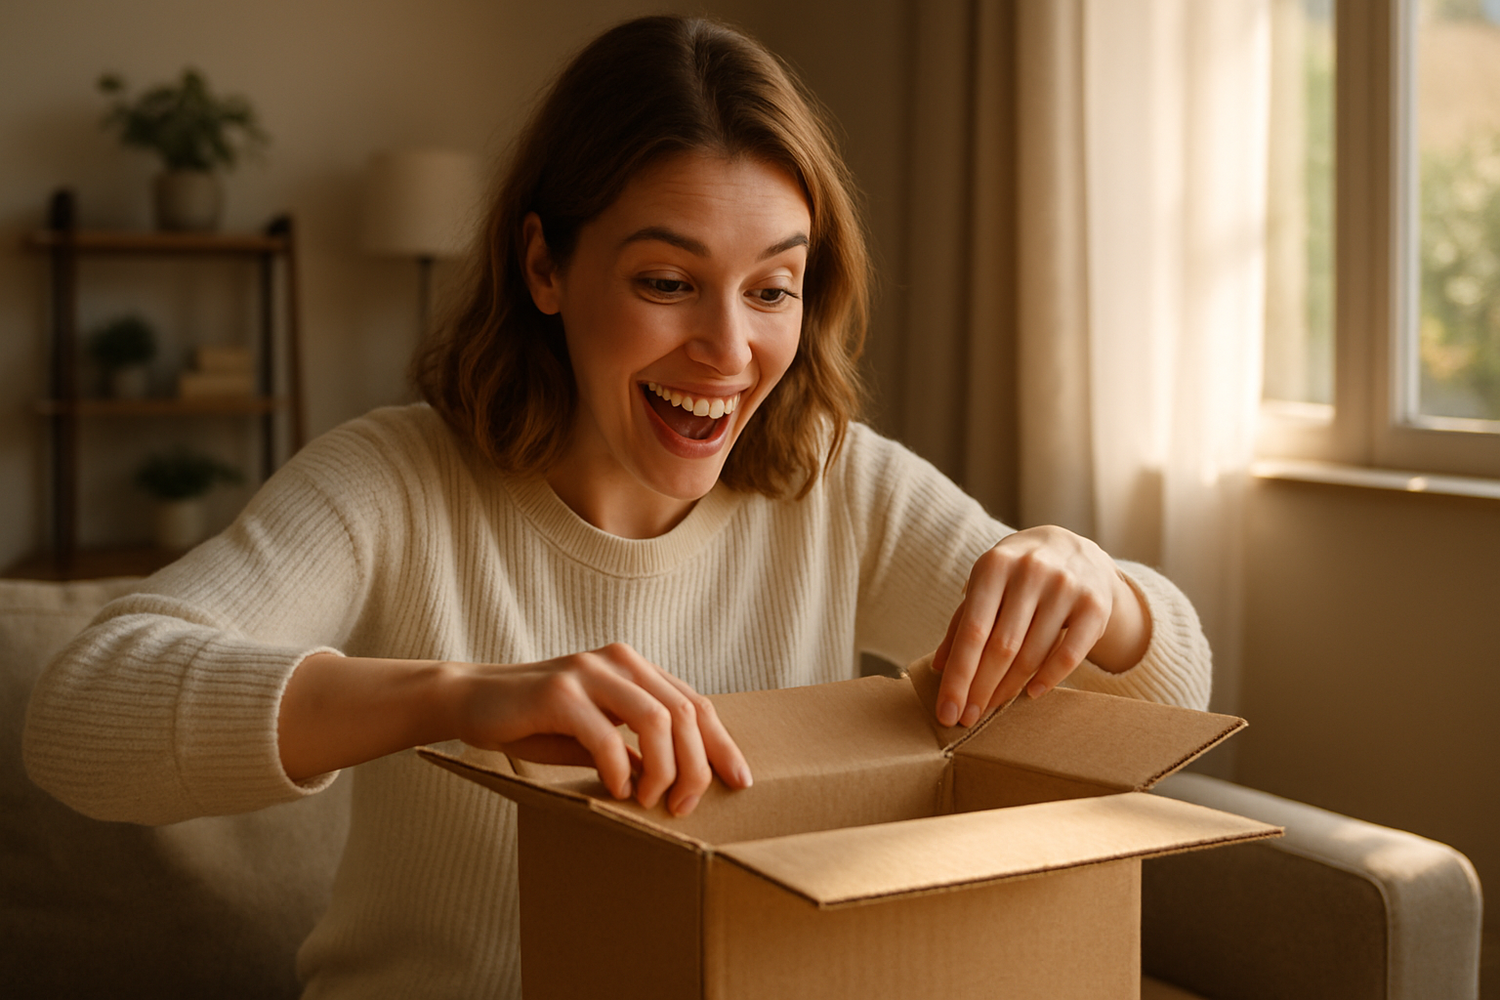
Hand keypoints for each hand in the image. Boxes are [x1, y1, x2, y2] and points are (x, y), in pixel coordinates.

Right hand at [451, 643, 751, 815]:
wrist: (471, 702)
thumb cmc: (536, 723)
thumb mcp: (596, 736)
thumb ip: (637, 749)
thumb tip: (680, 783)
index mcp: (633, 666)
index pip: (694, 703)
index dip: (721, 744)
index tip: (738, 781)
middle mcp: (618, 661)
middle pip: (685, 713)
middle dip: (696, 767)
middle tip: (685, 806)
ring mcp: (589, 672)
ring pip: (657, 721)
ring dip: (664, 770)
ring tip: (651, 801)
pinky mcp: (559, 692)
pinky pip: (608, 736)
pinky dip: (619, 770)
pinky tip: (615, 790)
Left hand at [930, 526, 1149, 726]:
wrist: (1076, 549)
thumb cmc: (1018, 574)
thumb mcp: (987, 585)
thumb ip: (963, 622)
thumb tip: (939, 667)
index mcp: (994, 565)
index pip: (972, 631)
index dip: (958, 676)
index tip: (947, 711)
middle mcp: (1031, 572)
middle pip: (1001, 647)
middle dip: (981, 689)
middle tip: (968, 718)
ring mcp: (1066, 587)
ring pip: (1033, 653)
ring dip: (1009, 688)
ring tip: (993, 708)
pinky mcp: (1095, 605)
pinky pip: (1069, 654)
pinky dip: (1048, 679)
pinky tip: (1031, 694)